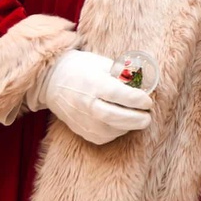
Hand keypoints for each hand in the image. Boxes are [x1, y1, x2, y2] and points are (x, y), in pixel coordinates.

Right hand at [25, 50, 152, 144]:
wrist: (52, 81)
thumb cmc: (82, 68)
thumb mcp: (102, 64)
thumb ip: (122, 74)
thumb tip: (144, 83)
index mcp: (93, 84)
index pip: (119, 95)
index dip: (137, 99)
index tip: (148, 101)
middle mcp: (86, 103)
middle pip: (115, 117)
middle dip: (136, 119)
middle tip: (148, 116)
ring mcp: (82, 119)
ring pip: (110, 130)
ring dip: (128, 127)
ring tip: (137, 120)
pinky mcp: (80, 130)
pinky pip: (102, 137)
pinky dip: (116, 132)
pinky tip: (122, 125)